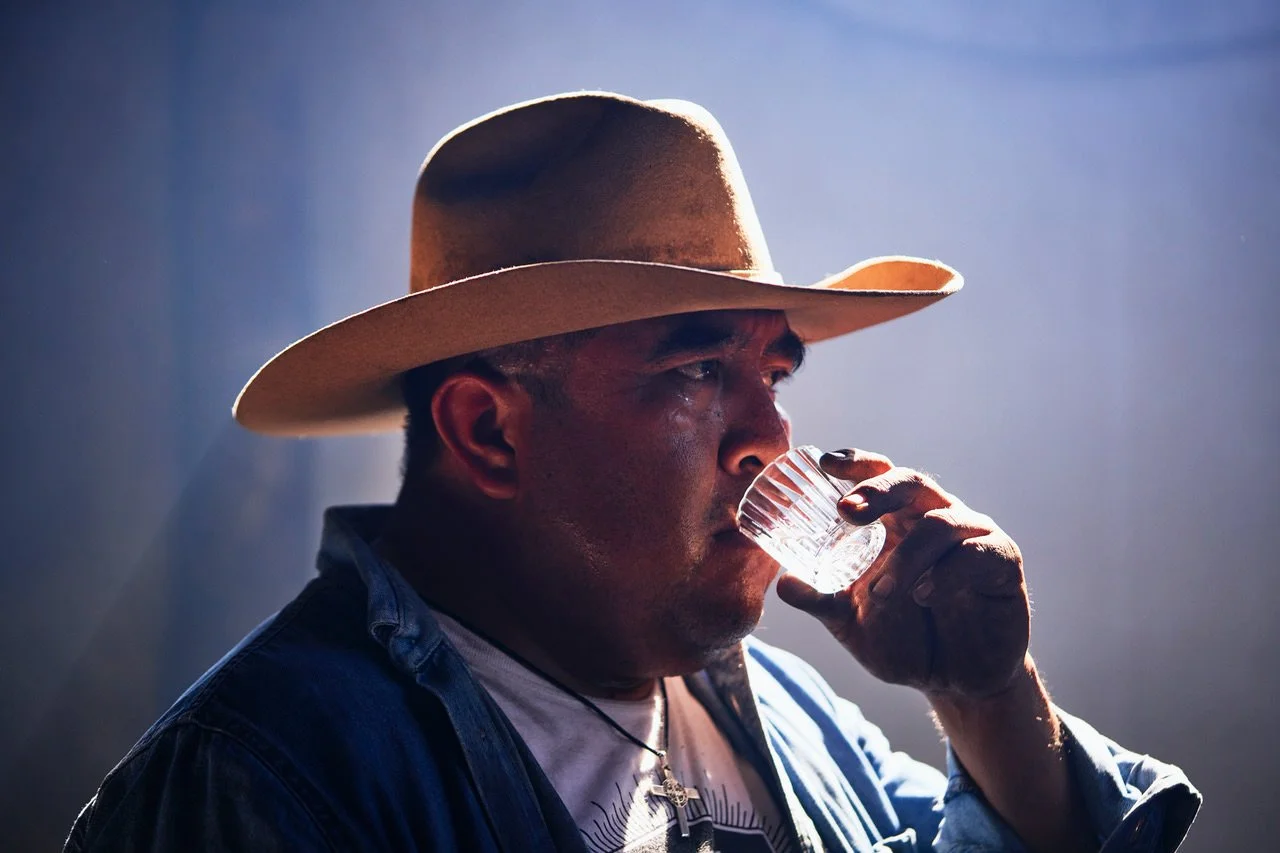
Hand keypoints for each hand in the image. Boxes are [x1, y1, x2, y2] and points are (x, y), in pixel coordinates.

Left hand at [776, 448, 1029, 699]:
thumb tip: (783, 583)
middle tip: (846, 511)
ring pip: (940, 522)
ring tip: (881, 594)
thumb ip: (821, 600)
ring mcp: (971, 535)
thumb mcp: (852, 622)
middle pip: (910, 482)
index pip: (878, 476)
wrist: (957, 682)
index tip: (825, 462)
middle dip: (877, 491)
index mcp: (897, 520)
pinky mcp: (1002, 562)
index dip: (856, 463)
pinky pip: (975, 553)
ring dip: (906, 556)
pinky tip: (926, 596)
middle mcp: (934, 517)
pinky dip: (946, 573)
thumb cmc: (903, 639)